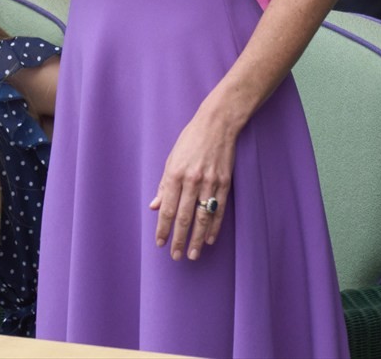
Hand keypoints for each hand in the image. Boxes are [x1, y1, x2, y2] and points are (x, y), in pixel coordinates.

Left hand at [150, 107, 235, 260]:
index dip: (163, 228)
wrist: (217, 125)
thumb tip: (155, 206)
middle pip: (184, 217)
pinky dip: (214, 227)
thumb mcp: (172, 158)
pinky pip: (219, 211)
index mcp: (175, 174)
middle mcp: (192, 181)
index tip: (160, 243)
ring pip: (202, 218)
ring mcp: (210, 183)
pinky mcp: (225, 183)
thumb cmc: (190, 140)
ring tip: (193, 255)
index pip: (168, 208)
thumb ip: (164, 184)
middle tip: (176, 256)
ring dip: (197, 239)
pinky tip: (209, 239)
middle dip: (179, 239)